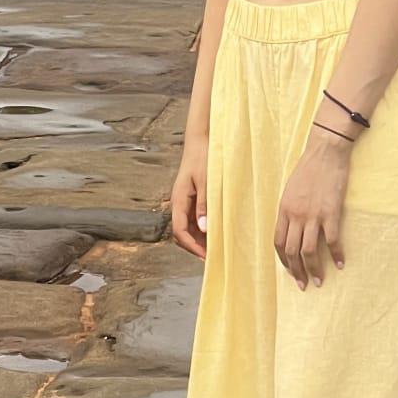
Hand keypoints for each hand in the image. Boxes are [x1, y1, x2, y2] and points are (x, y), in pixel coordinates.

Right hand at [170, 140, 209, 261]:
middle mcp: (179, 203)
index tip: (207, 257)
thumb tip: (204, 229)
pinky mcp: (193, 198)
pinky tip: (218, 230)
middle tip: (215, 256)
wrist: (201, 140)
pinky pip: (196, 218)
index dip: (192, 246)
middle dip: (197, 246)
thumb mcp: (206, 181)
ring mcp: (186, 201)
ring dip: (201, 238)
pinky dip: (205, 227)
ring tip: (219, 246)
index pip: (180, 231)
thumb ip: (204, 204)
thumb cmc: (204, 158)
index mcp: (179, 200)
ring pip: (190, 227)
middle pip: (183, 233)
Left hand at [274, 132, 350, 289]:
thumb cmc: (309, 169)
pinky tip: (341, 263)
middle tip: (304, 284)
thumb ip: (290, 210)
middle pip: (292, 251)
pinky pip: (332, 241)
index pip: (278, 242)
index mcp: (284, 210)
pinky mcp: (331, 213)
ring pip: (309, 251)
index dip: (284, 260)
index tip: (291, 272)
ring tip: (319, 281)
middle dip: (297, 272)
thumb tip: (293, 229)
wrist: (326, 152)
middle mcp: (296, 215)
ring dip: (314, 269)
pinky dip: (337, 255)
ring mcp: (313, 215)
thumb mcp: (291, 190)